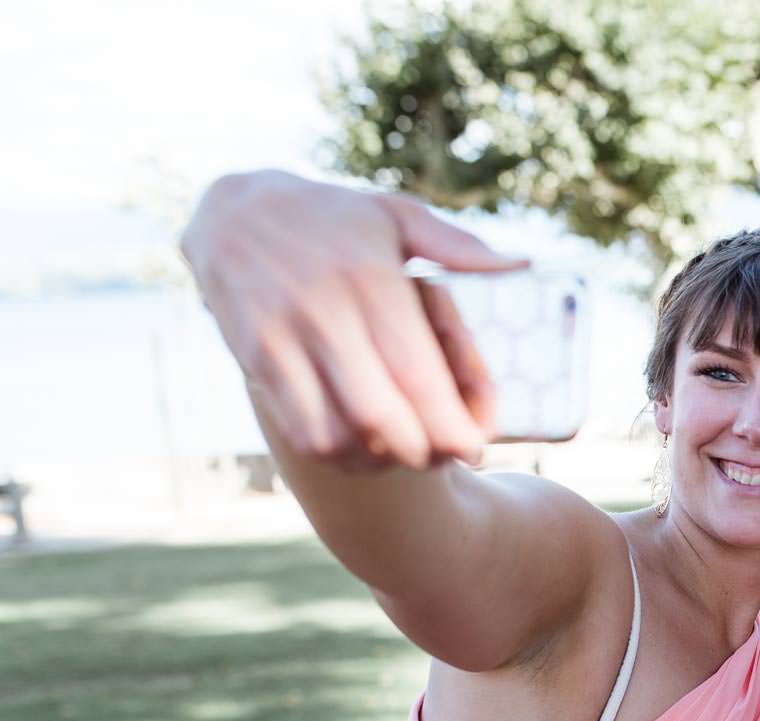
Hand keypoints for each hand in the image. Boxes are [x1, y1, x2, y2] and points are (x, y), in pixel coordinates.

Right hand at [181, 170, 525, 469]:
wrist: (228, 211)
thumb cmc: (332, 217)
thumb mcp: (395, 214)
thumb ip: (458, 245)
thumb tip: (521, 265)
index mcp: (371, 280)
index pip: (416, 374)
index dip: (449, 425)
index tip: (474, 448)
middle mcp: (325, 311)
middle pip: (379, 416)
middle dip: (419, 452)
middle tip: (442, 458)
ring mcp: (282, 337)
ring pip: (335, 433)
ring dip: (376, 460)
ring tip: (403, 453)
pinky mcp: (253, 357)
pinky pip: (298, 427)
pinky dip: (336, 451)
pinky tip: (360, 444)